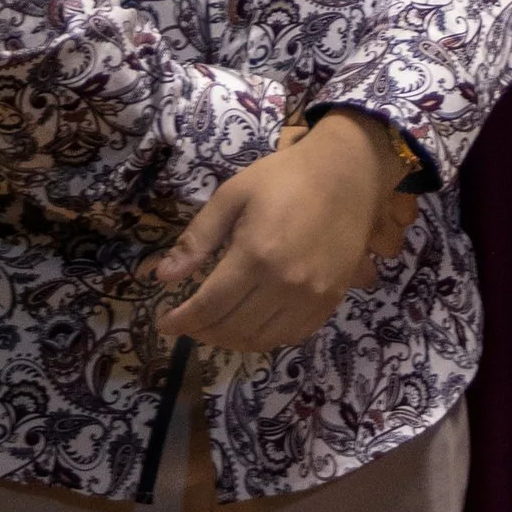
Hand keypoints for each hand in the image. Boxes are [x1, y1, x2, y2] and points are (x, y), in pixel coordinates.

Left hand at [150, 113, 405, 352]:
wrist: (349, 171)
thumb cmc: (285, 177)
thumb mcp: (233, 195)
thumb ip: (197, 238)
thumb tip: (162, 277)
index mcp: (256, 255)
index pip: (208, 307)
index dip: (181, 321)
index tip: (164, 322)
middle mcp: (285, 283)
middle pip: (232, 329)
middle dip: (201, 331)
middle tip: (189, 321)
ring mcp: (313, 295)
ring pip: (261, 340)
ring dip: (231, 339)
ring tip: (217, 325)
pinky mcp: (332, 298)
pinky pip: (293, 336)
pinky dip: (266, 338)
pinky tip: (254, 323)